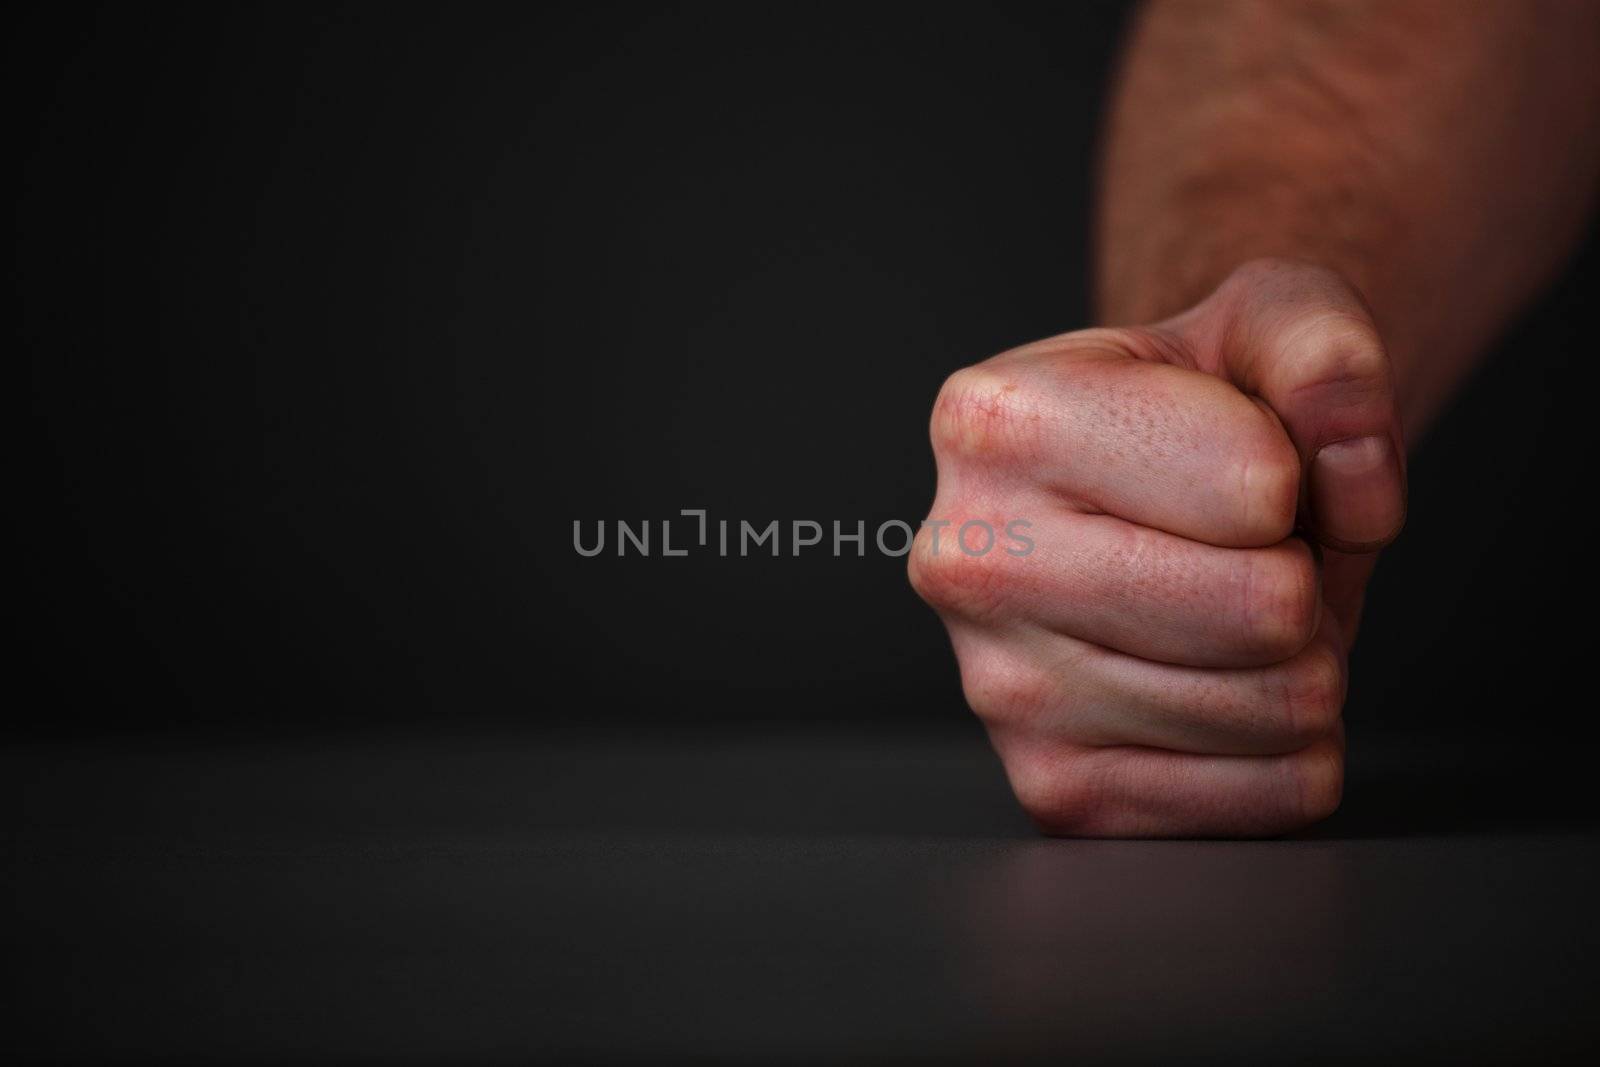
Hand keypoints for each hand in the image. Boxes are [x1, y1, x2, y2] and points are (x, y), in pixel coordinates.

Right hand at [909, 259, 1405, 836]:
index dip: (1292, 470)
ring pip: (1276, 709)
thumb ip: (1325, 345)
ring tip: (1229, 611)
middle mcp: (966, 559)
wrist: (1133, 513)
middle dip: (1301, 573)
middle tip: (1244, 550)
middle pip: (1262, 608)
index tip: (1236, 462)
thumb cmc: (1193, 418)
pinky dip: (1288, 748)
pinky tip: (1223, 686)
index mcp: (994, 420)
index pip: (1253, 484)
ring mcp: (999, 691)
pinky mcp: (1055, 790)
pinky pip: (1271, 795)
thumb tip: (1350, 466)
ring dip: (1302, 661)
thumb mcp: (1265, 322)